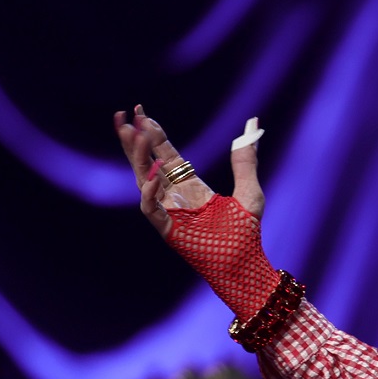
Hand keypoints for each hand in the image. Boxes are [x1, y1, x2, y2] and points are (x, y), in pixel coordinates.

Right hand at [112, 105, 264, 237]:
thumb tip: (252, 126)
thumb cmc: (247, 233)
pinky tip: (153, 174)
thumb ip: (246, 159)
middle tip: (125, 115)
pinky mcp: (167, 230)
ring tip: (131, 133)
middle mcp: (175, 196)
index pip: (165, 154)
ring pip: (143, 179)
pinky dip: (150, 191)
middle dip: (135, 139)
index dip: (153, 134)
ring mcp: (169, 212)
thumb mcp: (249, 190)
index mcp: (190, 186)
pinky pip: (150, 208)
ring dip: (137, 156)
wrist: (245, 265)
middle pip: (148, 162)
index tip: (142, 112)